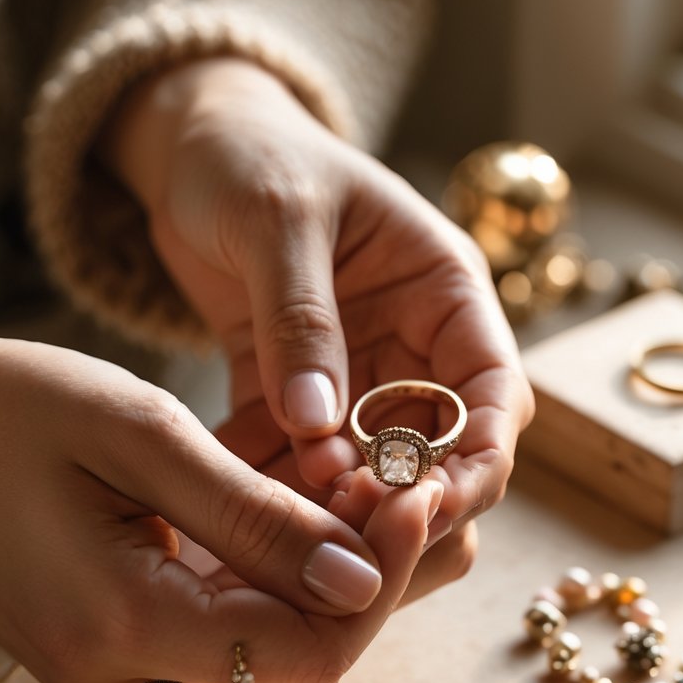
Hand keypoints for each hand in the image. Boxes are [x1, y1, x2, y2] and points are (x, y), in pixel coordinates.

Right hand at [0, 340, 442, 682]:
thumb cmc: (6, 411)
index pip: (311, 650)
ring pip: (267, 647)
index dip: (382, 581)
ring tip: (356, 484)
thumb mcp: (140, 438)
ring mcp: (113, 671)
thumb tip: (361, 580)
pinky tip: (295, 508)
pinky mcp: (113, 646)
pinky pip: (222, 629)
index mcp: (123, 628)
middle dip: (363, 577)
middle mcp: (121, 679)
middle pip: (298, 659)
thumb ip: (254, 520)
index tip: (419, 495)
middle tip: (398, 483)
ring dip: (322, 575)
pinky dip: (272, 577)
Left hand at [101, 58, 533, 595]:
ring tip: (282, 528)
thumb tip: (319, 424)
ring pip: (369, 470)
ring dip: (334, 505)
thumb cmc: (252, 156)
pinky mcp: (295, 397)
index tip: (432, 507)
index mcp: (444, 291)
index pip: (492, 391)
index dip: (477, 459)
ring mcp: (356, 375)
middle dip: (402, 500)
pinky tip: (228, 502)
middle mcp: (413, 343)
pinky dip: (270, 485)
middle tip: (346, 533)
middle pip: (439, 450)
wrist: (190, 149)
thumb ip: (301, 320)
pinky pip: (294, 459)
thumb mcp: (280, 218)